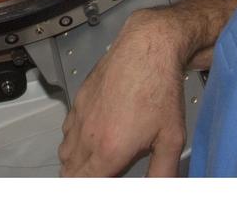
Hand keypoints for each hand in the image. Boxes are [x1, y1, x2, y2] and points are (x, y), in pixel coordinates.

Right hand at [58, 11, 187, 176]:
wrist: (148, 49)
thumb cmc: (160, 88)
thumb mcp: (171, 139)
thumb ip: (162, 173)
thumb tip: (161, 189)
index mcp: (109, 151)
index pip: (83, 185)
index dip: (91, 189)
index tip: (103, 183)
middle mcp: (89, 136)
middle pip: (69, 173)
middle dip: (82, 180)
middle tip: (102, 176)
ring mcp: (81, 116)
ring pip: (65, 152)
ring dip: (76, 162)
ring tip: (97, 162)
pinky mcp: (79, 100)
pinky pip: (66, 130)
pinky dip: (74, 140)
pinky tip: (93, 137)